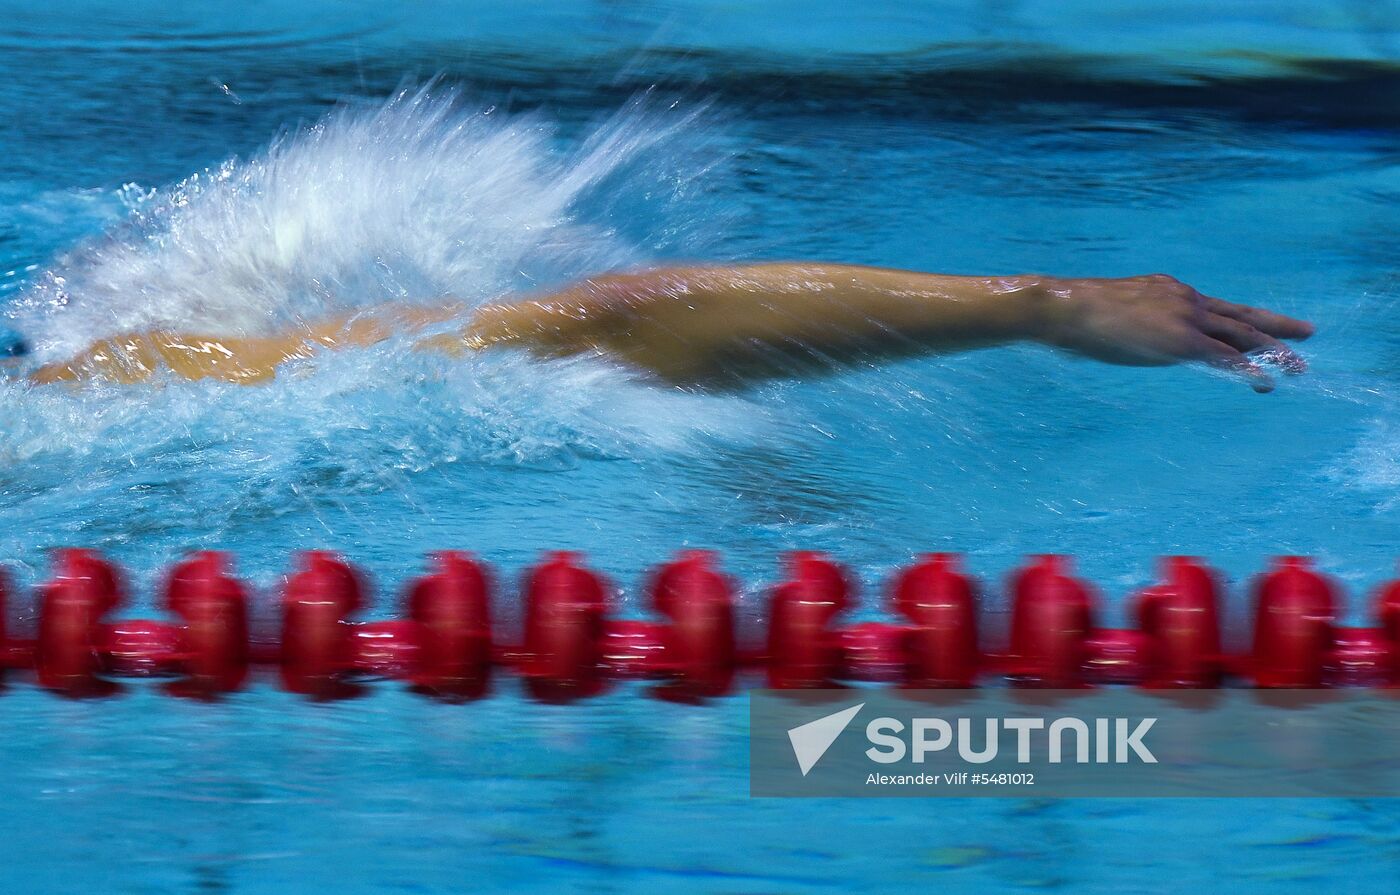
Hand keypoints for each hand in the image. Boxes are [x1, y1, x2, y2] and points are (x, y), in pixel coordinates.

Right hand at [1035, 274, 1313, 391]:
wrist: (1065, 307)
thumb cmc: (1074, 315)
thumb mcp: (1111, 313)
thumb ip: (1132, 323)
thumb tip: (1128, 337)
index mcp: (1169, 290)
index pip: (1215, 307)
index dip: (1241, 318)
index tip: (1261, 325)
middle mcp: (1185, 299)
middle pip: (1240, 314)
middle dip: (1275, 325)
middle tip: (1307, 332)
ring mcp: (1185, 317)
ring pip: (1242, 334)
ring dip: (1275, 350)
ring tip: (1299, 366)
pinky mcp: (1181, 340)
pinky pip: (1224, 357)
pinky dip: (1249, 369)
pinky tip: (1267, 382)